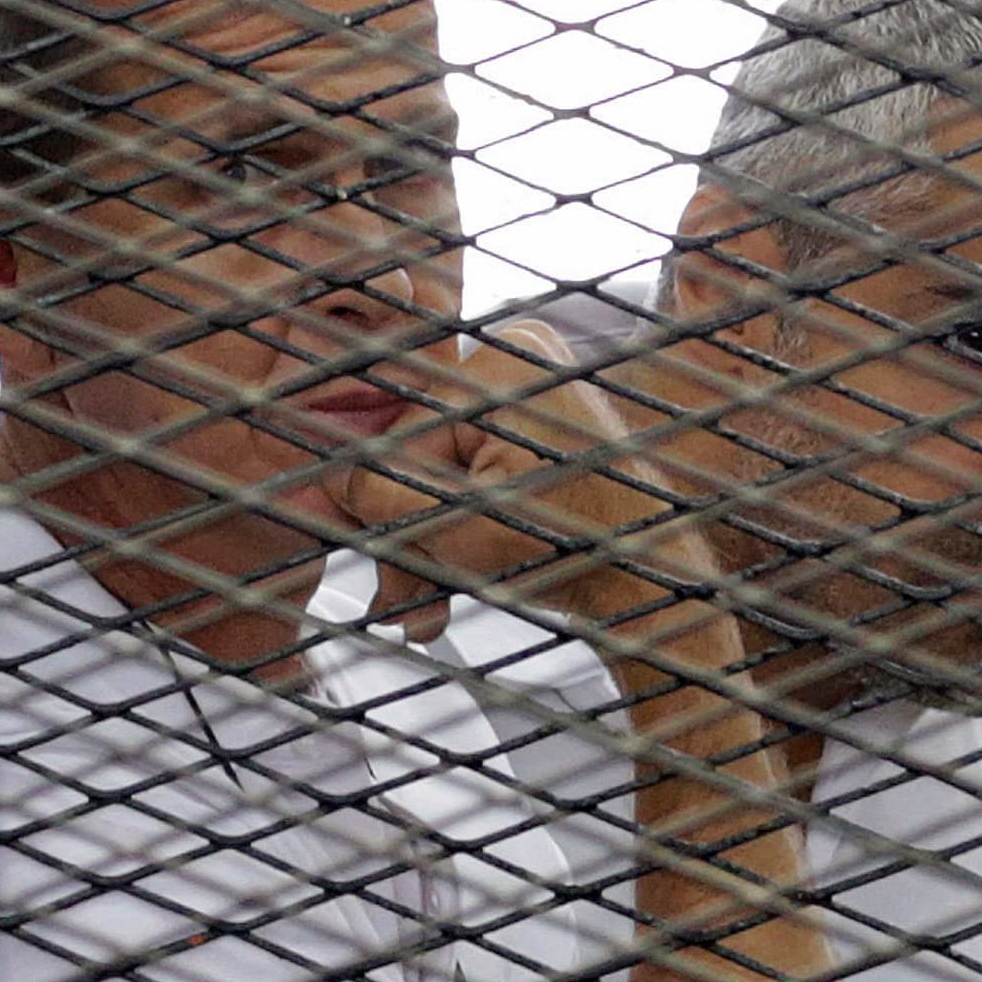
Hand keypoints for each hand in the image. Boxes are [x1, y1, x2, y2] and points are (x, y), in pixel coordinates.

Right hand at [330, 321, 648, 643]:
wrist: (660, 588)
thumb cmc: (574, 552)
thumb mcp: (452, 530)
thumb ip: (379, 500)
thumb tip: (321, 477)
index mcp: (504, 363)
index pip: (403, 436)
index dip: (379, 509)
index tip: (358, 557)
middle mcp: (525, 364)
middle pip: (428, 459)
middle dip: (409, 541)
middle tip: (398, 610)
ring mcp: (544, 398)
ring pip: (454, 480)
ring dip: (434, 551)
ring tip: (423, 618)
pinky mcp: (554, 435)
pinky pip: (486, 480)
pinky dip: (469, 534)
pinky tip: (452, 588)